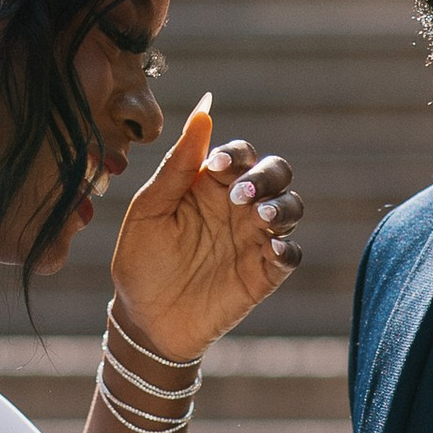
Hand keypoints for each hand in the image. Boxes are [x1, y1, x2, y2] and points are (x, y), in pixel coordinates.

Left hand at [109, 101, 299, 365]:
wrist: (144, 322)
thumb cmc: (141, 261)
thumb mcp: (150, 210)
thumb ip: (178, 164)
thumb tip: (203, 110)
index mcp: (210, 185)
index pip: (240, 154)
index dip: (237, 153)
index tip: (219, 165)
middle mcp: (238, 207)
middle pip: (276, 173)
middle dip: (265, 176)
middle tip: (240, 195)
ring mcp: (254, 239)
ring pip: (291, 207)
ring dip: (281, 205)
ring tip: (259, 215)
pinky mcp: (264, 273)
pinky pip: (291, 254)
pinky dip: (288, 248)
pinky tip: (272, 249)